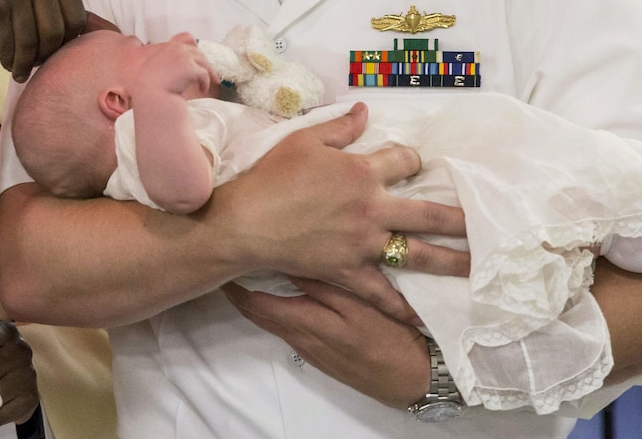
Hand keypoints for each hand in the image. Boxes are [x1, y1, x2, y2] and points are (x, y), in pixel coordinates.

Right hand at [0, 0, 85, 81]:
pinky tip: (8, 63)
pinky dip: (10, 61)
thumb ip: (70, 14)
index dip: (66, 42)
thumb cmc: (10, 8)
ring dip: (25, 63)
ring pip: (32, 42)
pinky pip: (10, 46)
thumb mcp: (42, 1)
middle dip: (45, 55)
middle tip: (34, 62)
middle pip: (56, 33)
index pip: (77, 20)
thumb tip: (113, 34)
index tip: (51, 50)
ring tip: (20, 69)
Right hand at [141, 32, 216, 97]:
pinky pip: (204, 74)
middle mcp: (177, 49)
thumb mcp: (155, 67)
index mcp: (168, 47)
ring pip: (204, 63)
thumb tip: (181, 68)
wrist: (151, 95)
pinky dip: (205, 83)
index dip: (195, 46)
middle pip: (198, 53)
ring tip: (206, 84)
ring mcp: (184, 57)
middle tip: (211, 74)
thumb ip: (167, 61)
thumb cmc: (150, 87)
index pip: (187, 37)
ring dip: (209, 74)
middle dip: (205, 64)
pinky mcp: (191, 68)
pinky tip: (202, 90)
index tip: (198, 55)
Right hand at [205, 101, 468, 324]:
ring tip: (477, 267)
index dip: (412, 159)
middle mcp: (373, 208)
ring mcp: (364, 244)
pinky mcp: (350, 271)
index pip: (404, 160)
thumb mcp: (304, 140)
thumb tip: (366, 111)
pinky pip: (382, 293)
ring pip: (418, 254)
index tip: (412, 163)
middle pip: (429, 212)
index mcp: (362, 172)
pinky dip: (402, 307)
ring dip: (450, 261)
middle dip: (460, 217)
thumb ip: (340, 127)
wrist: (247, 222)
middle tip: (485, 223)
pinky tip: (423, 318)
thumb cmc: (272, 177)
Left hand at [224, 278, 429, 407]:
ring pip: (275, 321)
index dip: (236, 287)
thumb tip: (287, 260)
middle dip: (242, 293)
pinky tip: (287, 297)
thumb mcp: (358, 305)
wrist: (414, 381)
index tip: (227, 262)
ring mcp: (311, 349)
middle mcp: (300, 339)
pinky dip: (279, 311)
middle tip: (233, 263)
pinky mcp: (323, 355)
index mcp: (305, 323)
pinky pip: (290, 329)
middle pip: (260, 314)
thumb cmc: (390, 338)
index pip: (256, 305)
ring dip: (260, 300)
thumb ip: (322, 284)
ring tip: (254, 272)